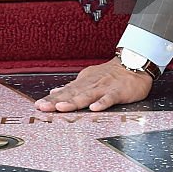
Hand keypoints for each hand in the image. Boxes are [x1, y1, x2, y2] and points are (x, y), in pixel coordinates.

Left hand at [35, 57, 153, 112]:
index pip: (64, 91)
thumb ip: (72, 87)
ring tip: (62, 108)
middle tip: (43, 107)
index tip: (38, 105)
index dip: (51, 98)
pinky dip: (101, 103)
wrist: (134, 63)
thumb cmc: (111, 74)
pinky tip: (94, 108)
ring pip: (87, 95)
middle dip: (56, 101)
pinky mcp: (118, 91)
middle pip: (71, 94)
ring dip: (74, 101)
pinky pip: (109, 98)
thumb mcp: (88, 78)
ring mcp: (104, 87)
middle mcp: (91, 84)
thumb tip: (54, 92)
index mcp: (83, 82)